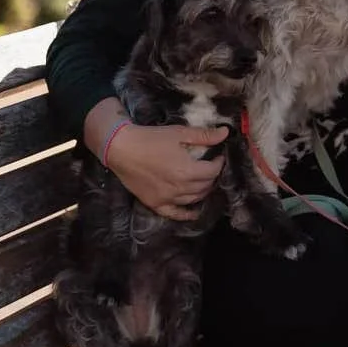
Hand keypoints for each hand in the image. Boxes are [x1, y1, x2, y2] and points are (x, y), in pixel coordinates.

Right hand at [105, 122, 228, 220]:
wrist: (121, 148)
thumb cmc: (151, 138)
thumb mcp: (179, 133)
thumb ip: (204, 135)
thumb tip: (226, 133)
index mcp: (188, 170)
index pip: (212, 171)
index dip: (219, 163)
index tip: (218, 156)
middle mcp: (180, 188)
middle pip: (205, 186)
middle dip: (212, 176)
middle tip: (211, 168)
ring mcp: (167, 199)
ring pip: (193, 199)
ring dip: (202, 191)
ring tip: (204, 182)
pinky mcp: (155, 204)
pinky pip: (175, 214)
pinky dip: (187, 214)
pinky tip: (194, 211)